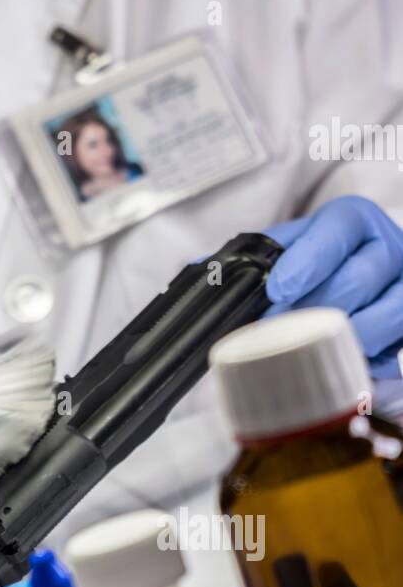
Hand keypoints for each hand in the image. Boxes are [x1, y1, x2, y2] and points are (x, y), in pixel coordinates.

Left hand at [265, 196, 402, 377]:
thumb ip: (256, 255)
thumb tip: (203, 270)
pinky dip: (374, 362)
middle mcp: (390, 247)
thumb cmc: (326, 265)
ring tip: (315, 349)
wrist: (377, 281)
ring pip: (387, 314)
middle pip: (357, 279)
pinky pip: (399, 350)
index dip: (307, 261)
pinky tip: (351, 365)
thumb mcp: (294, 248)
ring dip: (346, 337)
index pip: (336, 229)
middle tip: (280, 330)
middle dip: (313, 309)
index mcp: (354, 221)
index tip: (279, 290)